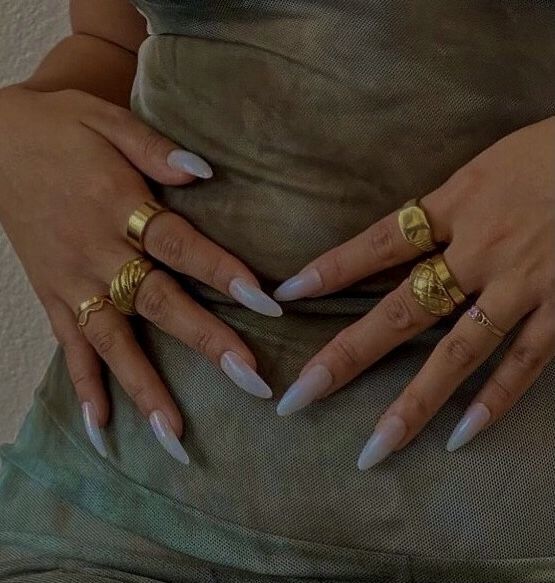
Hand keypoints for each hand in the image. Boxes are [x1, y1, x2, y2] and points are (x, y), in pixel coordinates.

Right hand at [0, 86, 280, 462]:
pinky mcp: (51, 295)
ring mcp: (71, 281)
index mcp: (117, 207)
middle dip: (206, 342)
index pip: (181, 246)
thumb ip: (156, 149)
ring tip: (175, 436)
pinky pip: (69, 348)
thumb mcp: (108, 120)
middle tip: (250, 380)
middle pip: (158, 303)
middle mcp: (96, 253)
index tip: (265, 303)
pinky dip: (85, 389)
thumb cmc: (62, 129)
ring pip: (112, 342)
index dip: (223, 273)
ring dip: (145, 388)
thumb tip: (204, 172)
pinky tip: (103, 429)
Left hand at [272, 116, 554, 468]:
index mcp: (459, 204)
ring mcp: (524, 284)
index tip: (287, 293)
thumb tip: (407, 244)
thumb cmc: (553, 150)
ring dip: (414, 402)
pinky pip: (527, 361)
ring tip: (375, 446)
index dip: (332, 269)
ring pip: (458, 352)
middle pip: (401, 311)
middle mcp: (482, 250)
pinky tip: (462, 436)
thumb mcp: (488, 165)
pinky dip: (496, 399)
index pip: (378, 243)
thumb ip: (447, 208)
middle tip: (300, 397)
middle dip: (347, 355)